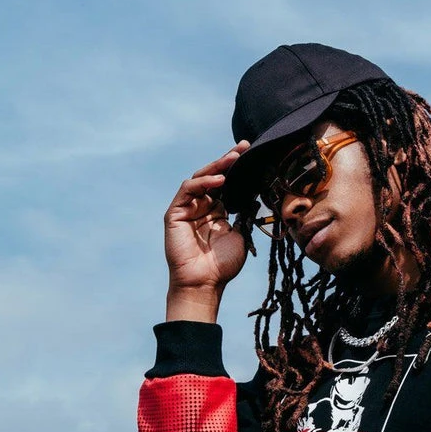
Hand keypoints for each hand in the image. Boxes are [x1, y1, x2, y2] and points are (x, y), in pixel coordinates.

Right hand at [164, 142, 250, 315]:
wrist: (205, 283)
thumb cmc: (222, 265)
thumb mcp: (240, 235)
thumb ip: (244, 214)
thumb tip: (255, 195)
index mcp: (216, 210)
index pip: (227, 183)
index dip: (236, 169)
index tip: (251, 153)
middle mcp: (201, 205)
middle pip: (214, 176)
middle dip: (228, 160)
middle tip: (244, 147)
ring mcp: (187, 208)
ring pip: (200, 178)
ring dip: (217, 167)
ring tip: (234, 159)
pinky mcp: (175, 213)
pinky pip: (187, 190)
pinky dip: (202, 183)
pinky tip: (219, 180)